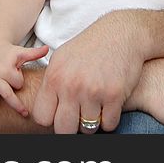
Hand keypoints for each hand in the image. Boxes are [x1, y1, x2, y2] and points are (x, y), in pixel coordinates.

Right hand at [0, 44, 48, 118]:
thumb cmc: (10, 52)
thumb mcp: (22, 52)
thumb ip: (34, 53)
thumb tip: (47, 49)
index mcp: (7, 69)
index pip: (18, 83)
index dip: (20, 80)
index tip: (18, 73)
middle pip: (6, 92)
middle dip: (15, 103)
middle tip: (24, 113)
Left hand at [32, 12, 145, 133]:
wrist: (121, 33)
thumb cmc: (90, 46)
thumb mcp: (62, 58)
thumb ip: (51, 84)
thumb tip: (43, 111)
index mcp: (55, 77)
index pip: (42, 117)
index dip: (51, 119)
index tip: (60, 113)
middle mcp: (71, 85)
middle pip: (63, 129)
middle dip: (71, 127)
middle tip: (79, 116)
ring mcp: (93, 91)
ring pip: (88, 129)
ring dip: (92, 122)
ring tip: (95, 107)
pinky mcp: (114, 95)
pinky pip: (109, 124)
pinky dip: (110, 119)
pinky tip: (109, 105)